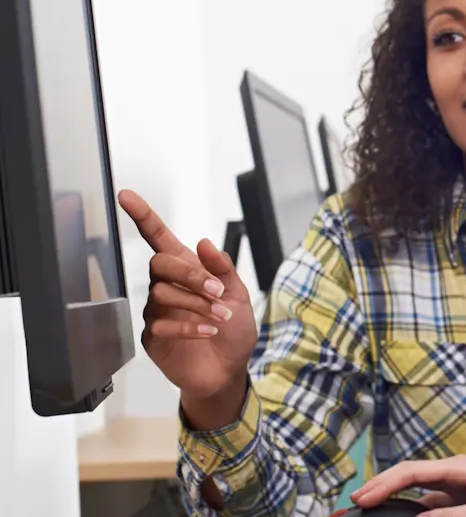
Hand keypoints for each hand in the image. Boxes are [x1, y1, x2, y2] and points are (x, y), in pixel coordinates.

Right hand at [118, 189, 257, 419]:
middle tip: (218, 291)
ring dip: (196, 303)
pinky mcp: (153, 336)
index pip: (158, 238)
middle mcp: (167, 286)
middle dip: (190, 274)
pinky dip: (190, 325)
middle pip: (159, 263)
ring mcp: (157, 311)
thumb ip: (223, 268)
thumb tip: (204, 243)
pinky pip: (161, 323)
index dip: (143, 216)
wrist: (229, 369)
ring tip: (221, 316)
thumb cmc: (233, 328)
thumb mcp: (239, 294)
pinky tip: (209, 331)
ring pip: (162, 293)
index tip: (126, 195)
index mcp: (187, 269)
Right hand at [350, 455, 465, 516]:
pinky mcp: (464, 501)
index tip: (361, 499)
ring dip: (395, 501)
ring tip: (369, 510)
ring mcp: (458, 487)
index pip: (410, 472)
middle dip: (380, 488)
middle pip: (408, 478)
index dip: (383, 484)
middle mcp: (455, 473)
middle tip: (353, 503)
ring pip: (417, 494)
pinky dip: (414, 513)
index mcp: (458, 467)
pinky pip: (432, 506)